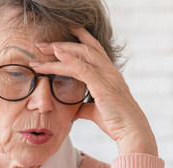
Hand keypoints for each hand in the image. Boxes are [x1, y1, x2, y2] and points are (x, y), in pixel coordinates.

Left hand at [31, 27, 157, 156]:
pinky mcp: (103, 86)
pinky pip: (84, 69)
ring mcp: (107, 77)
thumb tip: (72, 111)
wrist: (132, 132)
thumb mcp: (96, 112)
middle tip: (41, 44)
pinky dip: (70, 59)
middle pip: (84, 49)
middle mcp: (109, 71)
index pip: (94, 49)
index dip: (81, 37)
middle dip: (61, 44)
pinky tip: (57, 53)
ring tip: (41, 49)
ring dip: (59, 50)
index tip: (64, 31)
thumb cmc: (117, 123)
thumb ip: (84, 108)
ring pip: (80, 56)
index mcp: (109, 74)